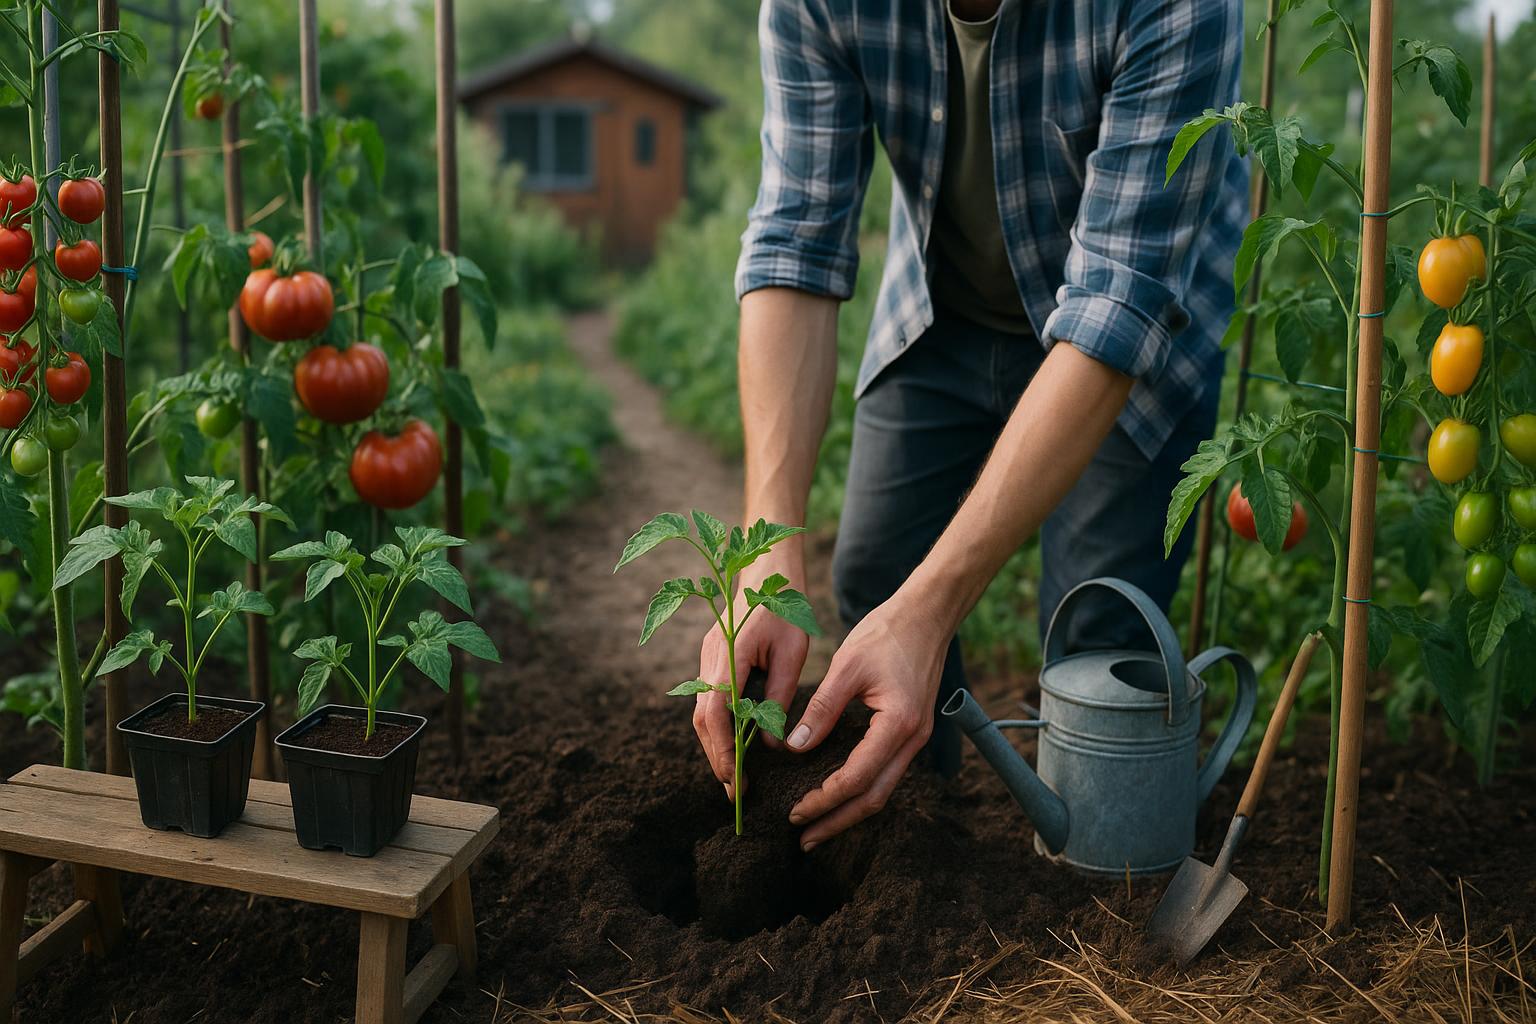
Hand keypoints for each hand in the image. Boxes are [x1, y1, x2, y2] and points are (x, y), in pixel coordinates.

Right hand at [694, 559, 810, 797]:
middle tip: (737, 792)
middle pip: (702, 720)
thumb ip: (778, 696)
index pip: (716, 715)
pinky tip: (736, 745)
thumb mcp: (792, 652)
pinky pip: (709, 699)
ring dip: (715, 746)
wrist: (767, 567)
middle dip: (716, 758)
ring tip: (737, 778)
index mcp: (728, 656)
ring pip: (702, 712)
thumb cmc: (785, 606)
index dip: (723, 751)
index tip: (739, 781)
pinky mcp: (714, 659)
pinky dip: (719, 727)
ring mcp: (707, 658)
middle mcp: (710, 659)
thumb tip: (769, 742)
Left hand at [784, 591, 947, 849]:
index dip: (824, 799)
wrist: (927, 615)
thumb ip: (821, 710)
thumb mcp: (846, 667)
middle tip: (804, 838)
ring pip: (883, 789)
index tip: (796, 811)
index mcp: (898, 724)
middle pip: (874, 797)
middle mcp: (913, 738)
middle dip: (838, 821)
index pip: (856, 778)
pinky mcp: (912, 731)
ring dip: (850, 810)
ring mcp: (917, 737)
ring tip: (818, 825)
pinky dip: (862, 789)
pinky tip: (840, 793)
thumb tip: (794, 748)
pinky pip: (887, 772)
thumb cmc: (886, 633)